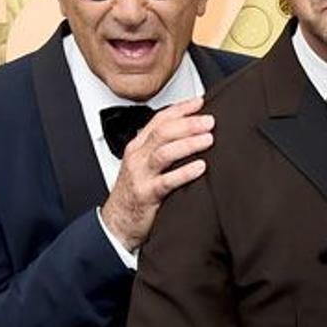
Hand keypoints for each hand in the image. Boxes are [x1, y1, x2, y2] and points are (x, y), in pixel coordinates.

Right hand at [100, 98, 214, 252]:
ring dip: (188, 143)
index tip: (200, 102)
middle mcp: (138, 157)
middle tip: (209, 121)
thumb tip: (189, 136)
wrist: (118, 223)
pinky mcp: (147, 195)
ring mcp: (141, 175)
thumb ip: (161, 150)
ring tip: (208, 140)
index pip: (159, 119)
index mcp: (138, 147)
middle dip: (188, 124)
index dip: (181, 108)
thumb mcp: (144, 166)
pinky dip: (185, 172)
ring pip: (164, 152)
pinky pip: (167, 181)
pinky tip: (200, 167)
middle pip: (163, 132)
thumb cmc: (134, 195)